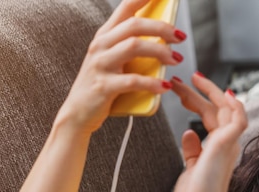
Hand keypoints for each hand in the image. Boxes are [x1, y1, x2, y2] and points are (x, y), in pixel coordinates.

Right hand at [56, 0, 185, 135]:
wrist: (78, 113)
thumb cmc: (102, 85)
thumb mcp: (113, 60)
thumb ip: (131, 47)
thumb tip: (165, 39)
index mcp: (105, 36)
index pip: (125, 7)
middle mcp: (101, 45)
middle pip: (135, 25)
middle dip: (161, 28)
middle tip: (180, 36)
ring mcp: (101, 65)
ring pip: (134, 47)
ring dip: (160, 51)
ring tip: (176, 59)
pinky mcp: (104, 86)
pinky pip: (132, 81)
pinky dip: (152, 83)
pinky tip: (165, 86)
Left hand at [171, 74, 247, 191]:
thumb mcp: (191, 167)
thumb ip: (192, 150)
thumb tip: (188, 133)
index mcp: (217, 148)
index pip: (209, 116)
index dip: (196, 100)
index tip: (181, 89)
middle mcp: (227, 144)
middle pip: (216, 109)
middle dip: (197, 92)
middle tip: (178, 80)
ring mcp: (229, 144)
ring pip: (228, 109)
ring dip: (211, 91)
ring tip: (193, 78)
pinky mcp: (228, 144)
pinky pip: (238, 119)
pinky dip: (234, 105)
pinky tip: (224, 93)